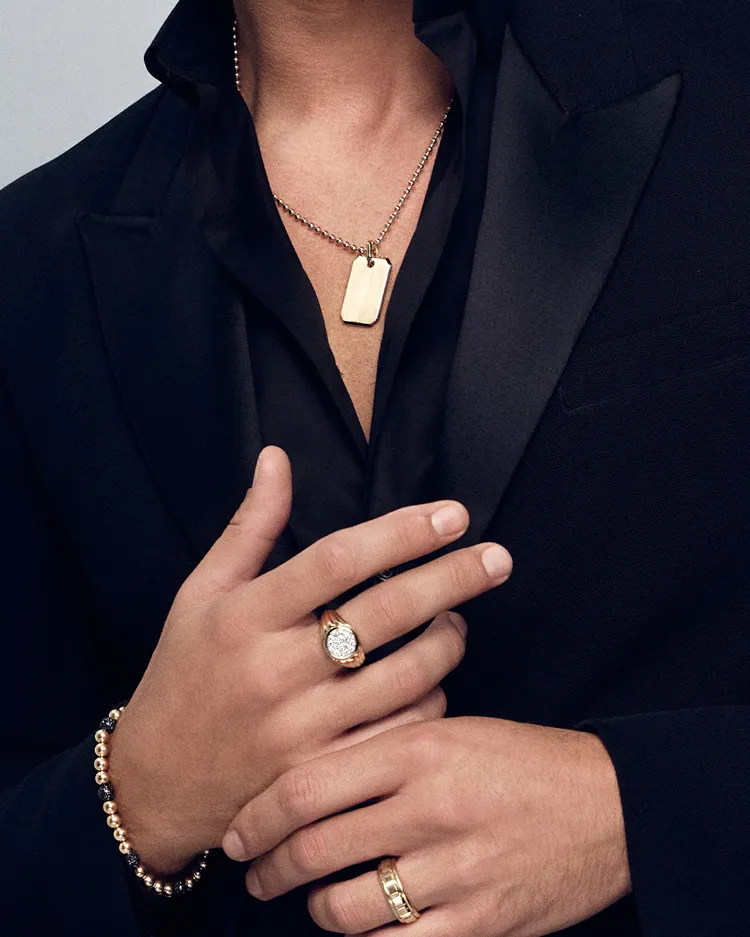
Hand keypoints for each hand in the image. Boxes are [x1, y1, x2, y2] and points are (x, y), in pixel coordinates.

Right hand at [109, 448, 512, 871]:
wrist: (159, 781)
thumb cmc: (183, 674)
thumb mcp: (200, 593)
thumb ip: (248, 527)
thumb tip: (276, 458)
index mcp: (245, 616)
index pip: (338, 558)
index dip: (402, 532)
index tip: (452, 515)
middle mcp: (274, 670)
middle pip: (385, 612)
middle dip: (453, 577)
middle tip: (498, 557)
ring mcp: (300, 728)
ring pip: (405, 675)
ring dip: (448, 640)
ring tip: (459, 620)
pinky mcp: (321, 774)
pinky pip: (400, 732)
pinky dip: (430, 701)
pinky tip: (433, 680)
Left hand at [224, 717, 630, 936]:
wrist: (610, 803)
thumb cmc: (522, 759)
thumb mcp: (452, 730)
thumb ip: (383, 752)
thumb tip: (305, 783)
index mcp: (418, 748)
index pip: (306, 786)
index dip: (256, 817)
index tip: (236, 833)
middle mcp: (429, 808)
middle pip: (312, 851)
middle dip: (269, 870)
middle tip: (256, 873)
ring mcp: (454, 871)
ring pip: (343, 909)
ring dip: (314, 909)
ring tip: (312, 899)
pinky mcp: (480, 924)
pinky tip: (362, 927)